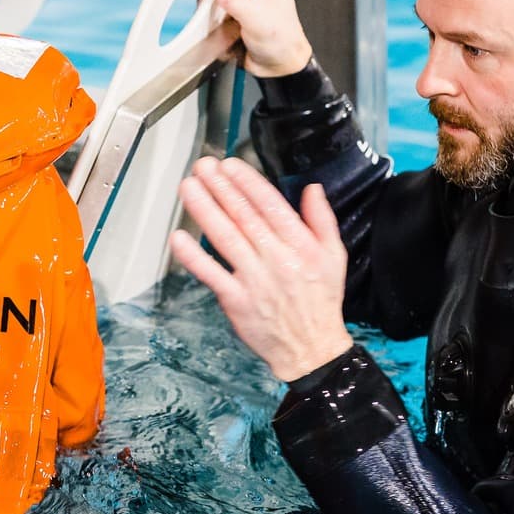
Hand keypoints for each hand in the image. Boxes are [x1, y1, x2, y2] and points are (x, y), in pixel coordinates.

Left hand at [170, 157, 354, 381]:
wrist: (311, 347)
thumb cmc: (321, 301)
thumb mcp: (334, 256)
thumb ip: (322, 219)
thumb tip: (311, 189)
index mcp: (301, 244)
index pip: (269, 204)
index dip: (247, 182)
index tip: (230, 165)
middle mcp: (276, 258)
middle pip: (243, 215)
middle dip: (220, 187)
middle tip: (203, 166)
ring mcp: (254, 279)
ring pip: (224, 237)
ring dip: (204, 210)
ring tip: (189, 188)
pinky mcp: (236, 300)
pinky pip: (211, 274)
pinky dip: (193, 256)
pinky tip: (179, 237)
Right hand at [202, 0, 312, 77]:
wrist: (280, 66)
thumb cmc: (282, 42)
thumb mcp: (258, 21)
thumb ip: (237, 1)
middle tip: (218, 1)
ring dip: (211, 2)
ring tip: (223, 18)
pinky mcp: (231, 8)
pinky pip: (212, 3)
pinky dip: (210, 13)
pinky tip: (221, 24)